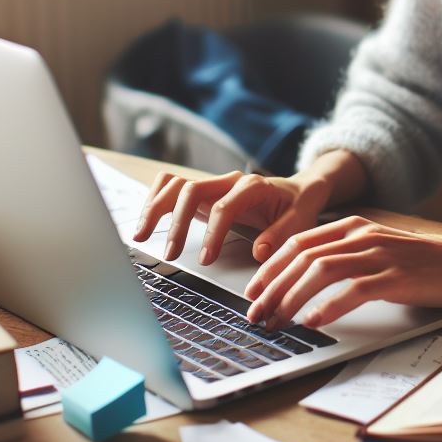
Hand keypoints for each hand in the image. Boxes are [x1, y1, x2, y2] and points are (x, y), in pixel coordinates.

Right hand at [132, 169, 334, 264]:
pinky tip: (146, 223)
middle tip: (169, 254)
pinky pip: (171, 186)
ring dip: (155, 208)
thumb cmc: (299, 208)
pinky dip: (154, 200)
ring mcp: (213, 184)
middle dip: (177, 222)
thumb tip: (258, 252)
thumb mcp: (301, 222)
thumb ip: (281, 236)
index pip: (225, 206)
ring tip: (140, 236)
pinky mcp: (203, 192)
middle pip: (191, 190)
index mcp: (254, 187)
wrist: (300, 190)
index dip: (213, 234)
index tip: (206, 260)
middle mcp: (229, 181)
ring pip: (175, 184)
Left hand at [243, 216, 441, 328]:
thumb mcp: (382, 250)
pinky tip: (313, 322)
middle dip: (271, 287)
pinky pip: (353, 290)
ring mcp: (380, 255)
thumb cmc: (427, 264)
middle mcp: (364, 236)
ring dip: (291, 298)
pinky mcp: (396, 278)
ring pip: (320, 271)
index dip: (269, 267)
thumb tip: (307, 282)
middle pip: (302, 256)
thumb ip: (349, 257)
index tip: (252, 292)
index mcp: (356, 227)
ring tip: (276, 321)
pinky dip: (328, 306)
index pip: (298, 242)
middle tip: (255, 315)